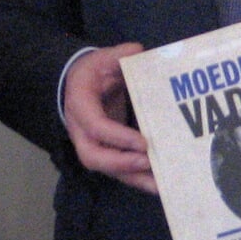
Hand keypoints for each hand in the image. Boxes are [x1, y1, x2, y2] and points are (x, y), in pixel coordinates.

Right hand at [61, 43, 154, 192]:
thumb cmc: (93, 71)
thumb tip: (138, 52)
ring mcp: (92, 144)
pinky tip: (160, 184)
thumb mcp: (103, 58)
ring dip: (134, 179)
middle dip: (122, 164)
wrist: (79, 82)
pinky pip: (119, 170)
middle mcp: (81, 132)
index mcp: (80, 105)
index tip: (143, 142)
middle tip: (149, 163)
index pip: (96, 127)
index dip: (118, 137)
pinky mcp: (106, 151)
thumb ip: (120, 55)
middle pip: (93, 158)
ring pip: (108, 170)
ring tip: (162, 186)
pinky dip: (138, 178)